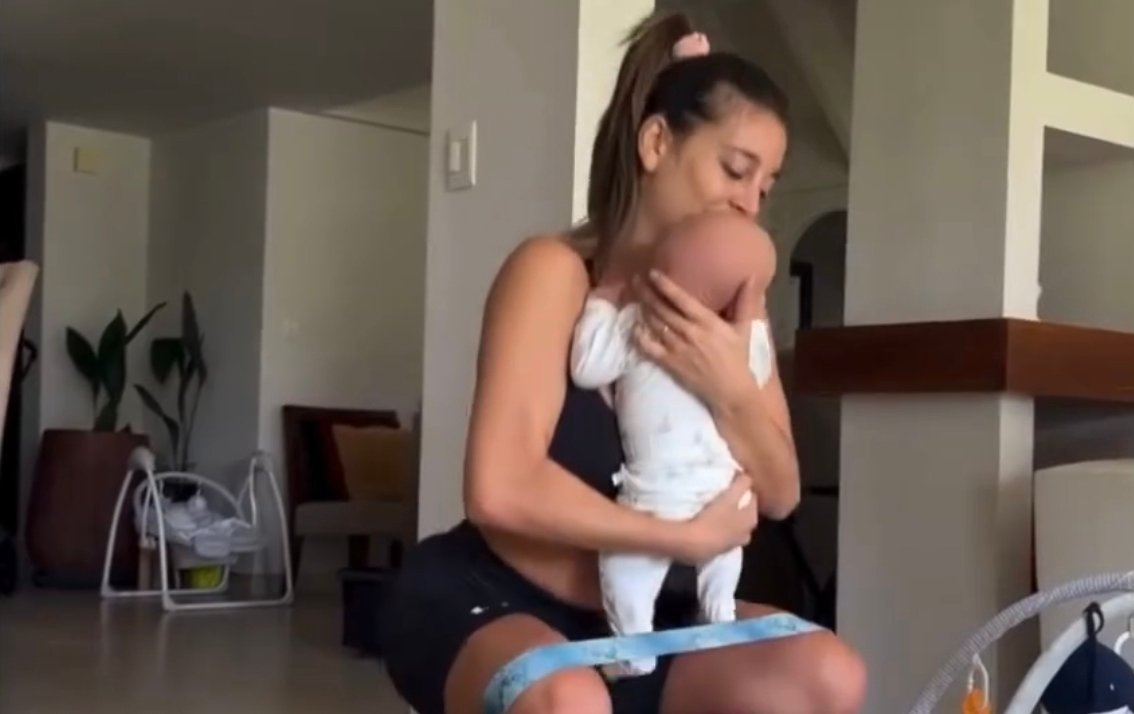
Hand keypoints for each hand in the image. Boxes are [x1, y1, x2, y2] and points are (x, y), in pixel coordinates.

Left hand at [632, 270, 759, 408]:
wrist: (732, 391)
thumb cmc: (739, 358)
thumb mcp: (745, 327)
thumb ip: (746, 301)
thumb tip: (752, 276)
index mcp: (708, 322)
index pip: (681, 299)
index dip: (664, 285)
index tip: (652, 273)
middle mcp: (690, 332)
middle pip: (662, 309)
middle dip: (647, 293)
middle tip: (635, 281)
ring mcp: (678, 349)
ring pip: (654, 325)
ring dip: (642, 310)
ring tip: (634, 298)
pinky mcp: (670, 364)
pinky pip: (649, 348)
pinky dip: (640, 336)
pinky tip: (634, 326)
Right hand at [674, 474, 758, 563]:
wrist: (692, 544)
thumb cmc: (713, 517)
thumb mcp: (729, 496)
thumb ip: (741, 484)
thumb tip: (746, 476)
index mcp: (750, 520)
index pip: (753, 500)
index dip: (744, 490)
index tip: (733, 482)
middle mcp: (745, 534)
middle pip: (744, 516)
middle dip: (737, 506)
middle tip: (724, 495)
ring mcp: (731, 545)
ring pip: (734, 528)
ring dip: (728, 520)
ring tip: (715, 510)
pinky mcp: (717, 552)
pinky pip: (721, 537)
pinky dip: (718, 530)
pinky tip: (706, 524)